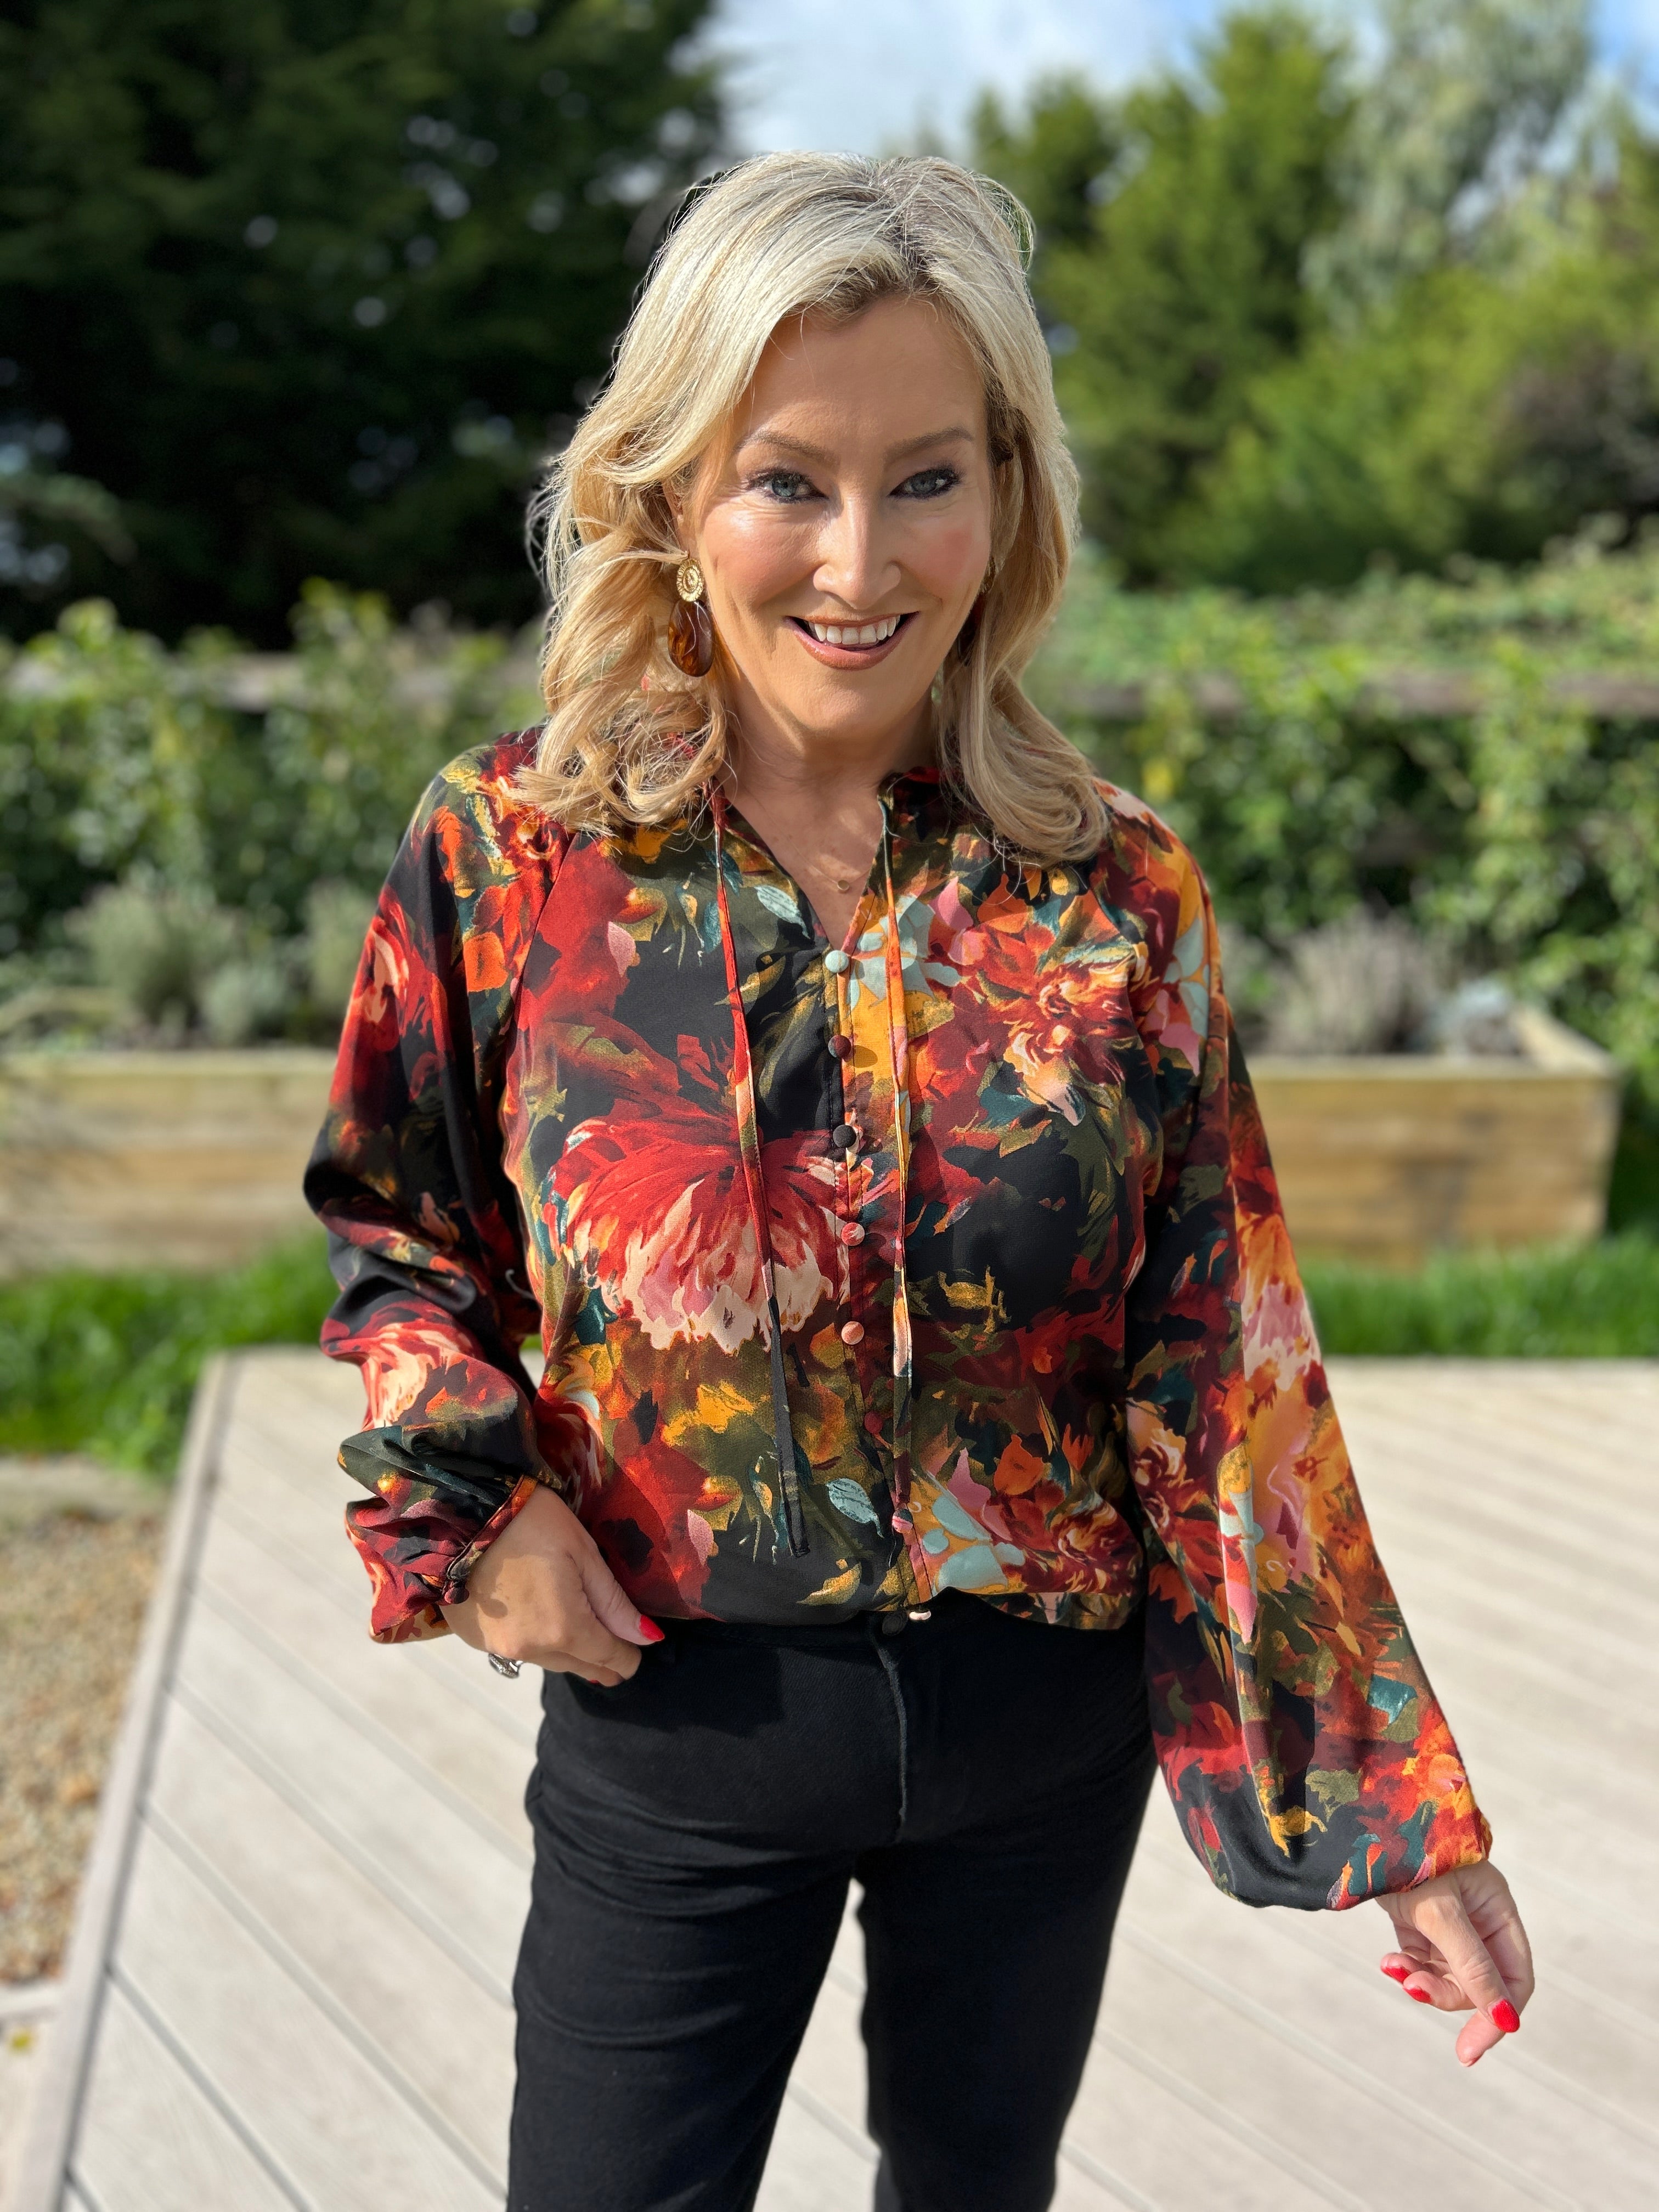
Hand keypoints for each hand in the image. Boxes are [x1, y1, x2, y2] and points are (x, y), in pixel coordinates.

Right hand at [441, 1483, 661, 1686]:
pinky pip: (518, 1650)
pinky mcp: (474, 1639)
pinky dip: (533, 1639)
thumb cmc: (530, 1522)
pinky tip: (536, 1616)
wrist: (459, 1514)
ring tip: (579, 1629)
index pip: (610, 1659)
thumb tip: (648, 1638)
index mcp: (564, 1628)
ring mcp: (498, 1648)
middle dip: (602, 1657)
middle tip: (616, 1641)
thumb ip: (614, 1602)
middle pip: (580, 1666)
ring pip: (548, 1660)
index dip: (629, 1657)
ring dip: (567, 1649)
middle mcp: (531, 1649)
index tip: (639, 1648)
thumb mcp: (582, 1553)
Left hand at [1377, 1861, 1533, 2065]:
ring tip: (1393, 1969)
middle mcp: (1479, 1917)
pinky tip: (1388, 1963)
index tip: (1470, 2050)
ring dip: (1421, 1980)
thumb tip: (1506, 2020)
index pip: (1514, 1979)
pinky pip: (1422, 1960)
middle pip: (1478, 1983)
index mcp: (1498, 1910)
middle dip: (1445, 1993)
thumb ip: (1472, 1965)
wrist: (1363, 1821)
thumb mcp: (1441, 1912)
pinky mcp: (1419, 1919)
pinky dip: (1407, 1967)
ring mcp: (1449, 1919)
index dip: (1497, 2016)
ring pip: (1447, 1974)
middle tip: (1412, 1989)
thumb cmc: (1411, 1857)